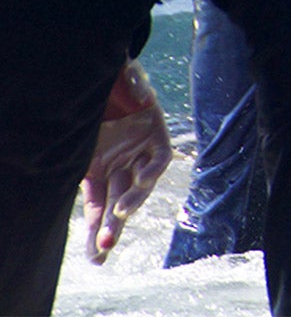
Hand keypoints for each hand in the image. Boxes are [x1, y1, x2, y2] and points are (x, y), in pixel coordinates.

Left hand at [81, 62, 171, 262]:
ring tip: (101, 253)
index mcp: (150, 135)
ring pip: (115, 202)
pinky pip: (96, 201)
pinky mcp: (93, 174)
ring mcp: (114, 166)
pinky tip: (94, 247)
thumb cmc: (118, 81)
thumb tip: (141, 92)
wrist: (96, 85)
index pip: (157, 160)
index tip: (142, 180)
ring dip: (110, 228)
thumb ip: (136, 84)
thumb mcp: (130, 78)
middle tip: (114, 231)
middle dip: (126, 210)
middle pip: (135, 187)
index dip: (151, 172)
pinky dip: (95, 222)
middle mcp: (135, 155)